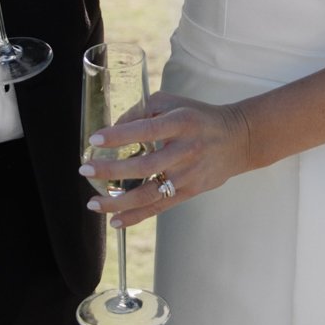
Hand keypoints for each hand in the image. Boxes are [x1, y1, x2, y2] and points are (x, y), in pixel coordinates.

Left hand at [84, 94, 251, 222]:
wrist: (239, 139)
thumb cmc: (199, 117)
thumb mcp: (173, 103)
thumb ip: (143, 110)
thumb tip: (112, 128)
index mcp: (181, 123)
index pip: (147, 130)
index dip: (120, 136)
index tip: (95, 141)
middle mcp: (186, 150)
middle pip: (145, 166)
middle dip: (111, 171)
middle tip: (85, 171)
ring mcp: (188, 175)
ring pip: (150, 193)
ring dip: (118, 202)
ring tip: (92, 203)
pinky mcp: (190, 192)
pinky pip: (159, 207)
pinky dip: (136, 216)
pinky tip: (115, 221)